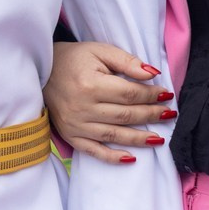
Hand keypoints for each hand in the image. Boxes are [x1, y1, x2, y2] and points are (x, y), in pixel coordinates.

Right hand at [44, 40, 174, 164]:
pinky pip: (93, 151)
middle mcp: (82, 107)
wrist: (39, 71)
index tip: (167, 95)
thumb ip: (126, 61)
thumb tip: (152, 74)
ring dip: (139, 139)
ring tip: (159, 139)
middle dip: (151, 115)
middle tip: (169, 115)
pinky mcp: (70, 135)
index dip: (151, 95)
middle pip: (125, 115)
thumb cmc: (73, 59)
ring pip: (114, 136)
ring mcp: (75, 125)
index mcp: (90, 84)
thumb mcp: (99, 51)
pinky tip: (131, 158)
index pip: (129, 94)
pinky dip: (112, 157)